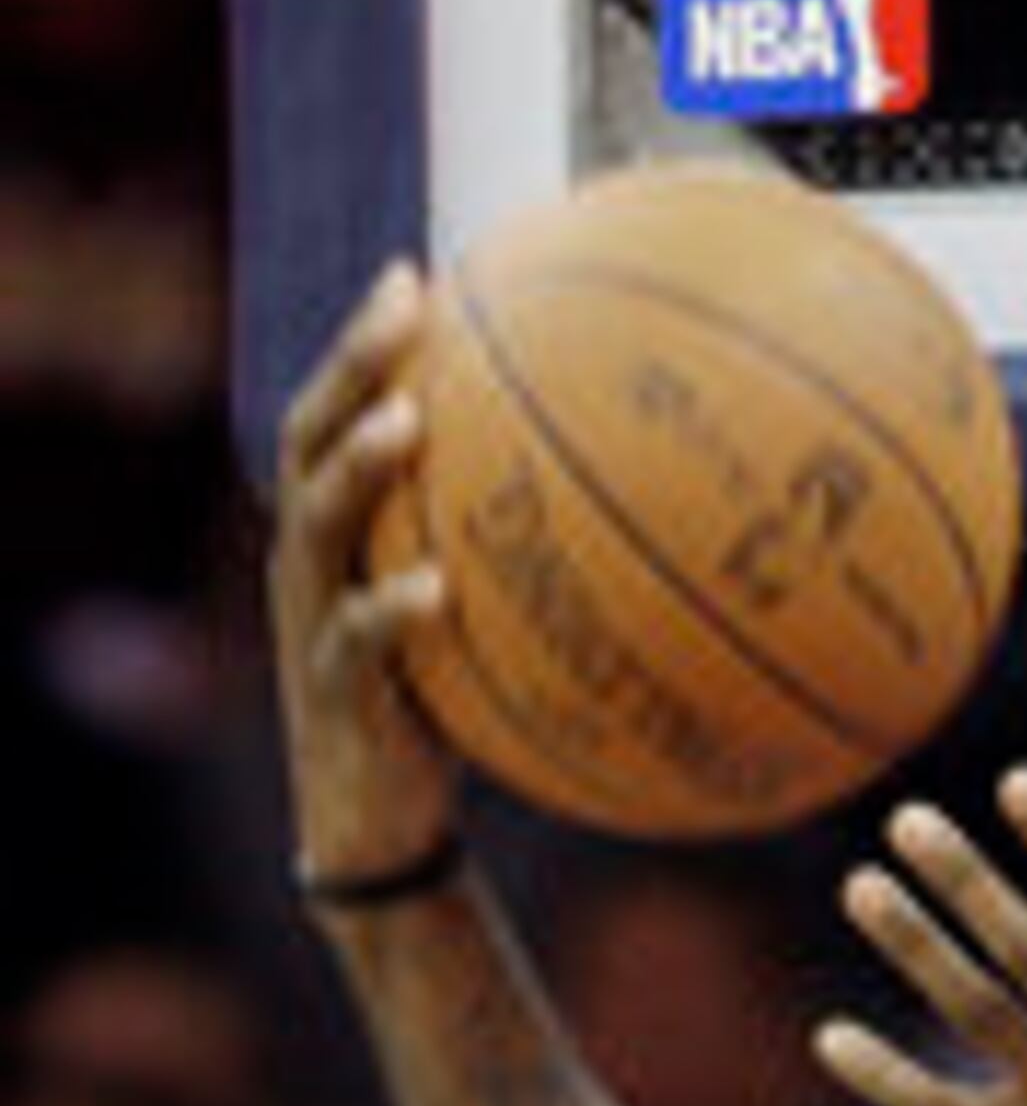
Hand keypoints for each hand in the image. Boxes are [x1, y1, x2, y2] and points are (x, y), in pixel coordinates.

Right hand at [269, 262, 466, 893]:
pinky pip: (353, 646)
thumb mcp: (478, 629)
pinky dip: (390, 613)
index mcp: (340, 536)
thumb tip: (638, 519)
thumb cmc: (442, 718)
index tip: (419, 273)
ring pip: (313, 524)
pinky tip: (433, 589)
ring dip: (358, 468)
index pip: (336, 412)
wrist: (387, 832)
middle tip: (401, 306)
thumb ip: (517, 565)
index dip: (364, 342)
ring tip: (404, 422)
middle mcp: (312, 563)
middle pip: (310, 436)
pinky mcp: (335, 699)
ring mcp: (312, 626)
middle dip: (350, 364)